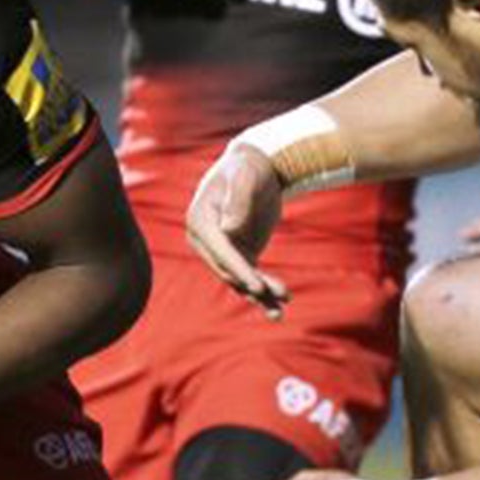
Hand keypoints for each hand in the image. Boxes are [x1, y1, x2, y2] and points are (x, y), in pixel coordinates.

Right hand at [185, 144, 288, 316]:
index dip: (238, 269)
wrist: (256, 167)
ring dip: (260, 296)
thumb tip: (229, 228)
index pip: (220, 250)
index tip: (257, 285)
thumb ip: (238, 199)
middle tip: (276, 294)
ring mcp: (222, 250)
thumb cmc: (248, 167)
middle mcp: (206, 240)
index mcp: (200, 220)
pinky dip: (264, 293)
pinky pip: (250, 277)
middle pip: (228, 269)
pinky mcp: (240, 255)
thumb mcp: (245, 176)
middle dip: (252, 285)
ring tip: (279, 312)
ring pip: (239, 279)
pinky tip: (279, 307)